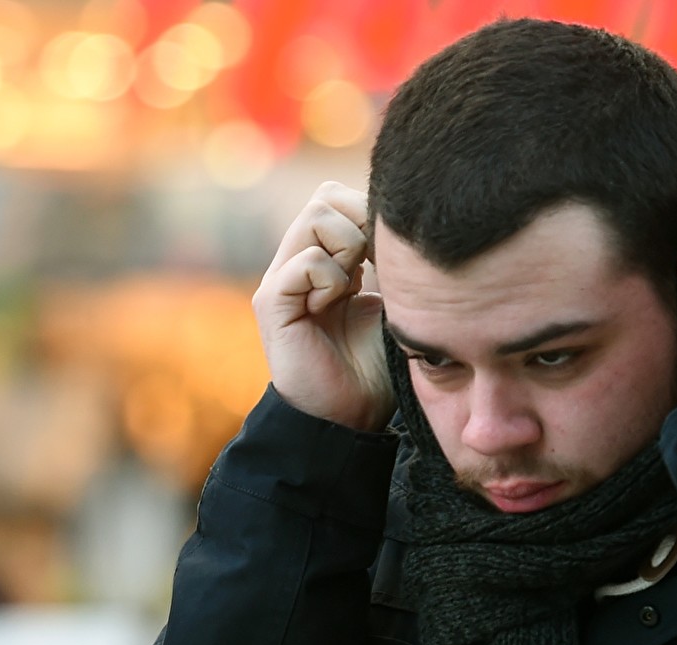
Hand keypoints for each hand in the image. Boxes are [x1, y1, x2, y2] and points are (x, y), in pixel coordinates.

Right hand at [252, 182, 393, 431]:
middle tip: (371, 267)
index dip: (367, 211)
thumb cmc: (375, 365)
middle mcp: (296, 263)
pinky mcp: (271, 303)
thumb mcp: (391, 300)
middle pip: (325, 197)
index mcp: (323, 260)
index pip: (337, 197)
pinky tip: (333, 307)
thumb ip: (387, 259)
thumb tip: (405, 221)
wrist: (351, 416)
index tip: (387, 255)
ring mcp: (280, 281)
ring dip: (348, 247)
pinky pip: (306, 261)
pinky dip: (331, 279)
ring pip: (315, 217)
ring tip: (351, 287)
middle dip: (360, 222)